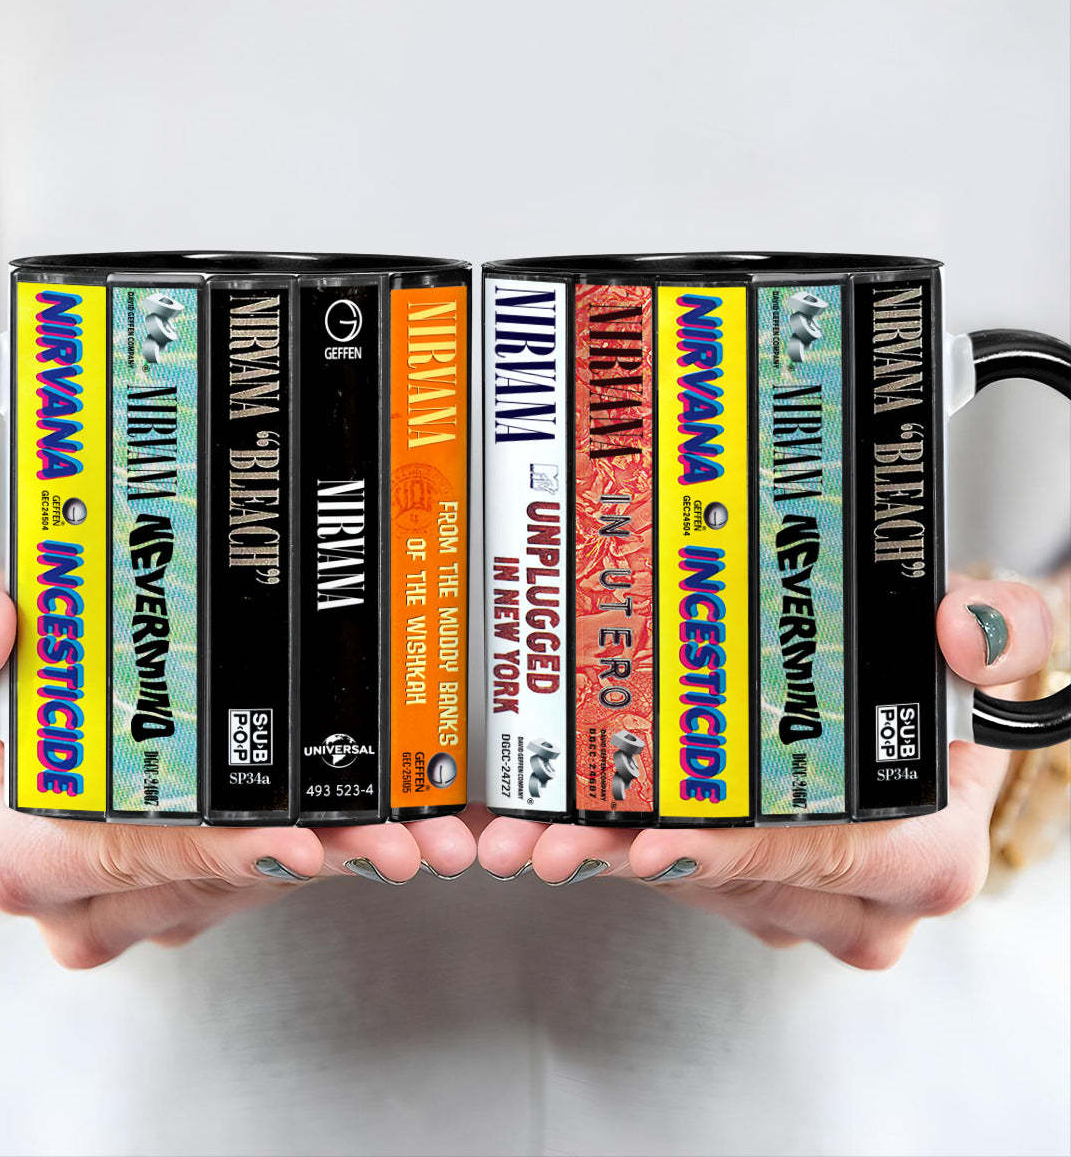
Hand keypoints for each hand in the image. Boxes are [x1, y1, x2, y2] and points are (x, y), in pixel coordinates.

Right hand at [0, 577, 476, 967]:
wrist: (29, 706)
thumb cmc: (6, 682)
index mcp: (27, 854)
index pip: (128, 855)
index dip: (214, 849)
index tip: (292, 841)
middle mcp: (100, 894)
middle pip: (224, 878)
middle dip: (322, 857)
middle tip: (403, 840)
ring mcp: (166, 894)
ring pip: (271, 879)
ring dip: (352, 855)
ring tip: (427, 832)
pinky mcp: (216, 880)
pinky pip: (288, 865)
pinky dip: (348, 843)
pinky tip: (410, 824)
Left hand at [479, 577, 1055, 968]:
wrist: (923, 718)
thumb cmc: (945, 689)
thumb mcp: (995, 643)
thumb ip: (1002, 629)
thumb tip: (962, 630)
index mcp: (922, 857)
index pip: (820, 858)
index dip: (735, 852)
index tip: (658, 844)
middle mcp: (850, 896)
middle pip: (726, 879)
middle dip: (629, 859)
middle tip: (551, 840)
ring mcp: (784, 895)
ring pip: (680, 880)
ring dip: (600, 855)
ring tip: (524, 832)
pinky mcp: (733, 881)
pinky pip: (662, 866)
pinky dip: (603, 843)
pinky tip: (544, 824)